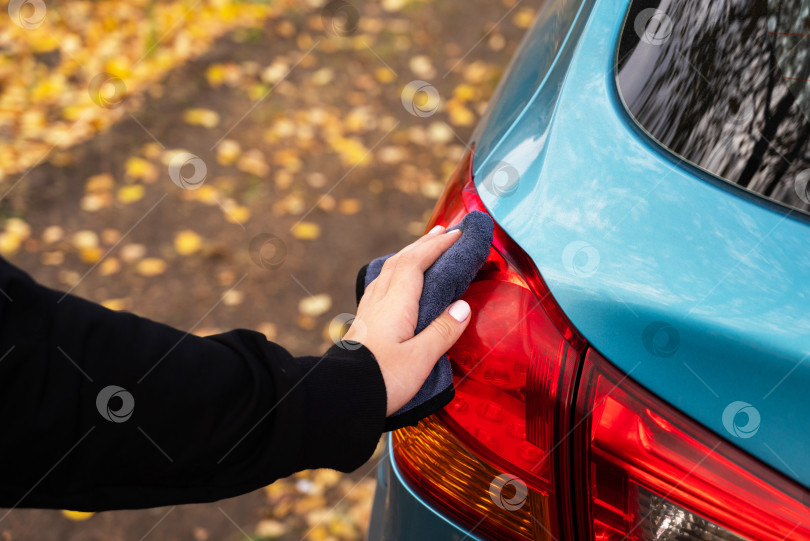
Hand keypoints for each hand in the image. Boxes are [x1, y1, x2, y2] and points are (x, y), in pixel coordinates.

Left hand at [343, 225, 471, 416]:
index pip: (416, 263)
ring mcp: (369, 312)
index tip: (457, 234)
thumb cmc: (381, 381)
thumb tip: (462, 307)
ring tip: (424, 249)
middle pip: (400, 261)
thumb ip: (442, 332)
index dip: (437, 246)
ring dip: (409, 255)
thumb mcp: (420, 359)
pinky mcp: (364, 324)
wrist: (342, 398)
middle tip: (444, 232)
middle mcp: (380, 302)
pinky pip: (382, 286)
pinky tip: (396, 282)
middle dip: (424, 244)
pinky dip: (396, 273)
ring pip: (389, 272)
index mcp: (396, 305)